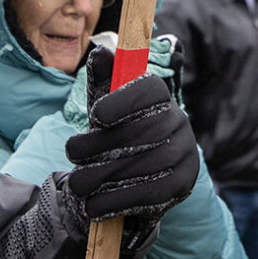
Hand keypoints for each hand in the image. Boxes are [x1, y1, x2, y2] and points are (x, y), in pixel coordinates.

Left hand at [67, 48, 199, 219]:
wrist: (135, 173)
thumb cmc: (115, 131)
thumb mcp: (105, 104)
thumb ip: (103, 79)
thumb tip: (101, 53)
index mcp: (161, 97)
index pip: (150, 90)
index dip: (124, 101)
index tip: (95, 115)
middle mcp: (179, 121)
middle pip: (146, 132)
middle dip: (103, 145)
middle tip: (71, 153)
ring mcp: (186, 153)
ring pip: (148, 164)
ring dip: (107, 177)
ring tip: (78, 184)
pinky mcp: (183, 184)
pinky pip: (154, 193)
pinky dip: (120, 201)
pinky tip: (95, 204)